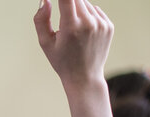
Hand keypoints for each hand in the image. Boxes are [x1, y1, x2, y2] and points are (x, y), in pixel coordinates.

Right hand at [35, 0, 122, 116]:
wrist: (84, 77)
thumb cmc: (61, 61)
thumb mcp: (45, 43)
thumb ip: (41, 20)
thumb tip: (45, 0)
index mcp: (71, 27)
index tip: (55, 0)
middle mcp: (89, 23)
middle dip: (67, 2)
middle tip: (63, 19)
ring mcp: (101, 24)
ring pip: (86, 3)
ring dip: (77, 9)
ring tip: (72, 28)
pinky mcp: (109, 26)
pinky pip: (95, 10)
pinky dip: (87, 15)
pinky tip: (83, 30)